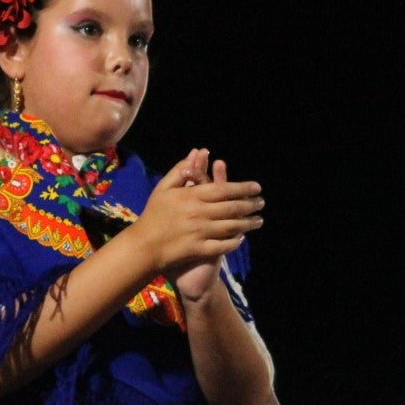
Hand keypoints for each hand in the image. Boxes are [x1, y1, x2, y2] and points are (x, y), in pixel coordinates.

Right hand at [132, 148, 263, 281]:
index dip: (243, 188)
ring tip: (258, 220)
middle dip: (250, 205)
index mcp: (191, 196)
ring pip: (232, 227)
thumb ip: (179, 171)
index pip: (224, 189)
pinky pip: (223, 245)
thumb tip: (194, 154)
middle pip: (232, 208)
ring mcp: (201, 233)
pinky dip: (235, 242)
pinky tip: (241, 238)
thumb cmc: (153, 215)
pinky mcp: (200, 250)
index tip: (257, 188)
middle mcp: (199, 213)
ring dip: (248, 223)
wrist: (143, 246)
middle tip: (261, 203)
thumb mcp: (163, 189)